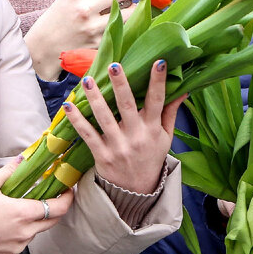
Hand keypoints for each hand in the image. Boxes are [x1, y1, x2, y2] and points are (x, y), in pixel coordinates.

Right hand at [0, 159, 74, 253]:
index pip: (57, 208)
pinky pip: (23, 241)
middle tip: (51, 195)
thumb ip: (10, 171)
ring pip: (36, 231)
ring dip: (35, 219)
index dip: (67, 198)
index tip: (68, 189)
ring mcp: (17, 246)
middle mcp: (24, 233)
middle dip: (55, 208)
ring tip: (21, 207)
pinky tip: (8, 222)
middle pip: (52, 221)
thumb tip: (23, 159)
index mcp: (22, 214)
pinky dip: (22, 231)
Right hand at [24, 0, 139, 79]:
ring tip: (133, 5)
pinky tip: (126, 20)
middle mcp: (84, 9)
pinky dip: (126, 23)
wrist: (42, 49)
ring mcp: (93, 28)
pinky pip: (120, 29)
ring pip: (126, 13)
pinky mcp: (98, 42)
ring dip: (134, 7)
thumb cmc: (53, 22)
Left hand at [63, 59, 183, 194]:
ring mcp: (118, 146)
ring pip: (104, 117)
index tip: (159, 62)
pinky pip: (87, 134)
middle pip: (128, 106)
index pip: (158, 101)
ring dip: (95, 98)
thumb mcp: (166, 137)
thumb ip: (171, 113)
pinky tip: (68, 105)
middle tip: (114, 66)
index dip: (158, 82)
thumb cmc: (151, 157)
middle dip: (121, 85)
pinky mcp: (102, 155)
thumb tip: (183, 89)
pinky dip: (76, 120)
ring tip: (87, 80)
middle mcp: (136, 136)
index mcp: (153, 129)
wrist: (136, 191)